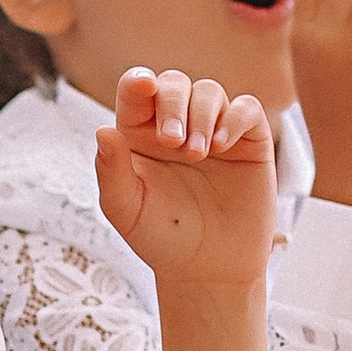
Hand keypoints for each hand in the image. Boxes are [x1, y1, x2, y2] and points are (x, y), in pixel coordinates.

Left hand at [95, 68, 279, 292]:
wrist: (207, 268)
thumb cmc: (161, 238)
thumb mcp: (127, 209)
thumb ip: (111, 171)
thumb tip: (103, 131)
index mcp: (139, 134)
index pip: (135, 92)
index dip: (138, 82)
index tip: (143, 87)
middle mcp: (175, 125)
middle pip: (174, 84)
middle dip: (172, 103)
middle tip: (173, 143)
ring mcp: (213, 131)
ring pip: (209, 91)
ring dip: (202, 115)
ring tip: (199, 154)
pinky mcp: (247, 142)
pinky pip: (246, 109)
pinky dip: (235, 118)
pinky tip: (222, 144)